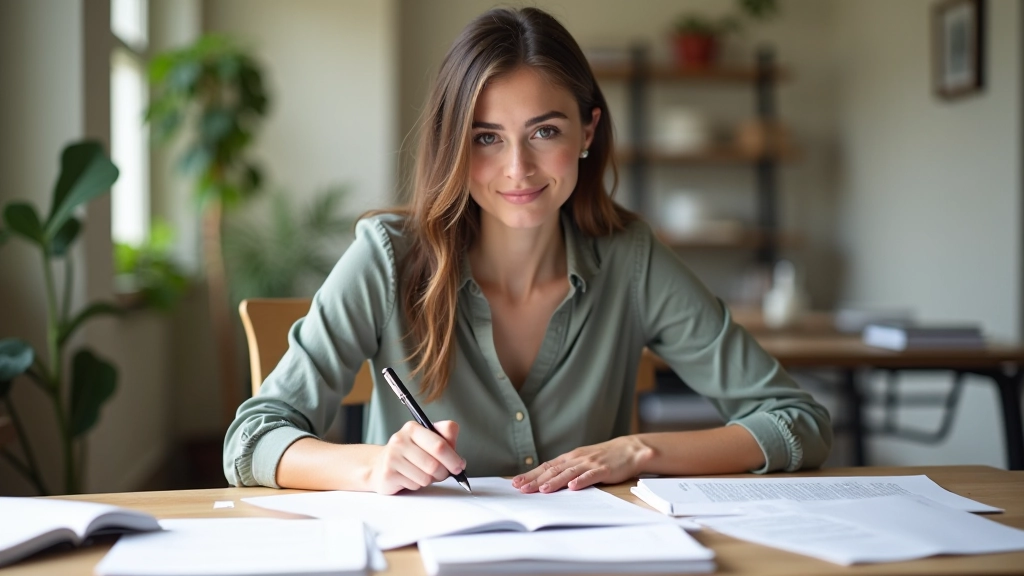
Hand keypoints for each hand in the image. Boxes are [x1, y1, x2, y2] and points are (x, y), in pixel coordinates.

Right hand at [367, 420, 464, 494]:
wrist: (380, 465)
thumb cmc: (410, 453)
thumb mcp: (428, 440)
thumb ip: (446, 439)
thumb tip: (458, 455)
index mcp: (413, 428)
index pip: (440, 444)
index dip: (453, 458)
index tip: (459, 466)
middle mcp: (400, 440)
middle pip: (434, 464)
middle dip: (444, 472)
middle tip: (444, 473)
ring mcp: (392, 457)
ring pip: (426, 477)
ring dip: (430, 480)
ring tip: (424, 474)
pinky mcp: (388, 474)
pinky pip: (415, 485)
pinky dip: (418, 485)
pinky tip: (411, 478)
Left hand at [511, 436, 652, 492]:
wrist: (629, 449)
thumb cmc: (603, 457)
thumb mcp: (582, 461)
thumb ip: (567, 469)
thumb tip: (546, 479)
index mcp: (570, 457)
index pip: (546, 466)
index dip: (530, 474)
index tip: (516, 482)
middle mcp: (577, 459)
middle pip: (553, 470)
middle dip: (535, 480)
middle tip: (521, 488)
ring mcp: (590, 463)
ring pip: (568, 473)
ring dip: (554, 482)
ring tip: (542, 489)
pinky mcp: (604, 469)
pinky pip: (591, 476)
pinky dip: (581, 481)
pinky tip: (573, 487)